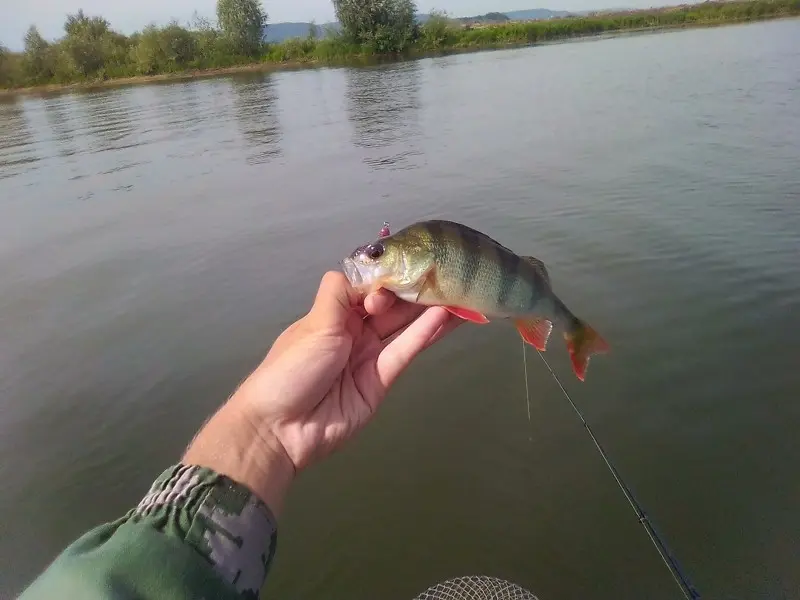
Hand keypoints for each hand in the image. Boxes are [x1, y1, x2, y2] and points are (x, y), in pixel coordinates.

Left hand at [183, 271, 459, 513]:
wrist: (281, 429)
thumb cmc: (292, 369)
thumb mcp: (315, 324)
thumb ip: (341, 294)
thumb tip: (364, 267)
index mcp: (333, 314)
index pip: (369, 287)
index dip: (388, 277)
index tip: (406, 267)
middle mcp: (354, 331)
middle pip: (391, 306)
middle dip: (416, 290)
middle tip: (448, 272)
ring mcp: (369, 356)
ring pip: (403, 327)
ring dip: (429, 310)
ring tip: (460, 290)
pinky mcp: (381, 381)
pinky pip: (405, 352)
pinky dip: (424, 334)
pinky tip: (445, 316)